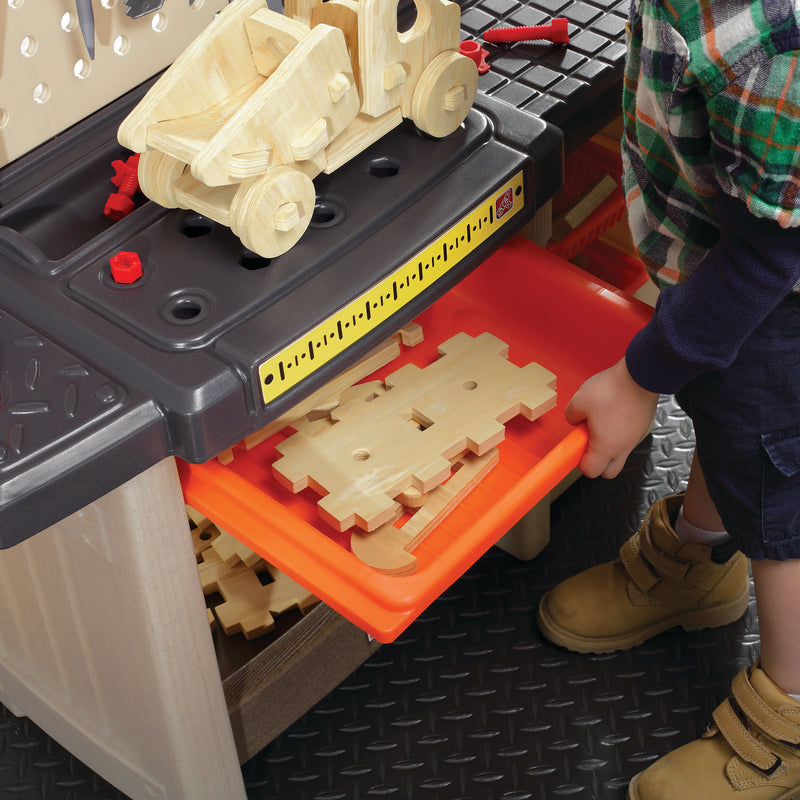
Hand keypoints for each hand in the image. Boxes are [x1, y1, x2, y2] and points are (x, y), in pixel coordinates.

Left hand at [565, 357, 658, 478]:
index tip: (576, 449)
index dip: (580, 462)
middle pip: (609, 471)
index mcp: (606, 447)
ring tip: (600, 424)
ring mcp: (636, 437)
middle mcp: (623, 447)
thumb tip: (574, 419)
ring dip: (608, 445)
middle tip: (588, 442)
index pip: (591, 471)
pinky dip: (619, 433)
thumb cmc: (613, 389)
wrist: (641, 375)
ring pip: (620, 453)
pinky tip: (612, 414)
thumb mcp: (579, 401)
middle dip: (596, 461)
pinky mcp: (643, 425)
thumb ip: (572, 415)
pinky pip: (628, 438)